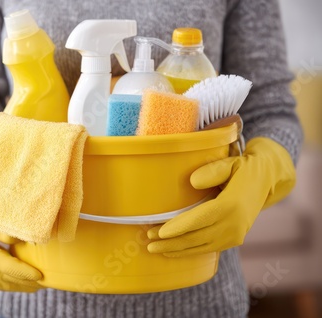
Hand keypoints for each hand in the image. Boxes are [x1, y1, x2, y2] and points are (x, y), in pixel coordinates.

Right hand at [0, 182, 42, 291]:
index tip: (39, 274)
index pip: (2, 265)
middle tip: (47, 282)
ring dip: (19, 285)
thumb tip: (22, 239)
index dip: (21, 272)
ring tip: (39, 284)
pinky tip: (22, 281)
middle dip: (25, 282)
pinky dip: (8, 282)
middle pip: (3, 278)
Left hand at [147, 137, 295, 256]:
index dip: (180, 227)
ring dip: (176, 249)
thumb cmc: (242, 168)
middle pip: (197, 237)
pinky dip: (189, 251)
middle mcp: (235, 224)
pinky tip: (172, 251)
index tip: (160, 232)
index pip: (201, 219)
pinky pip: (208, 249)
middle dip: (171, 241)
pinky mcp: (233, 240)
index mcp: (232, 204)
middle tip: (148, 241)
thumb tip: (193, 181)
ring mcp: (235, 235)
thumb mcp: (230, 163)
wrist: (266, 180)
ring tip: (153, 248)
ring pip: (200, 246)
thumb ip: (213, 170)